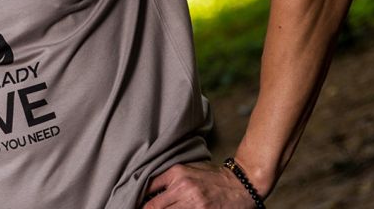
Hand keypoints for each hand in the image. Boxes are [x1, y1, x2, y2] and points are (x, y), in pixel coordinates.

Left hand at [140, 161, 256, 207]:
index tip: (132, 203)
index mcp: (176, 173)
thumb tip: (150, 188)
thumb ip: (171, 176)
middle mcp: (181, 187)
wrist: (241, 185)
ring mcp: (192, 203)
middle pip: (152, 206)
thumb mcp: (190, 168)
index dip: (138, 198)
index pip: (148, 187)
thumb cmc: (214, 177)